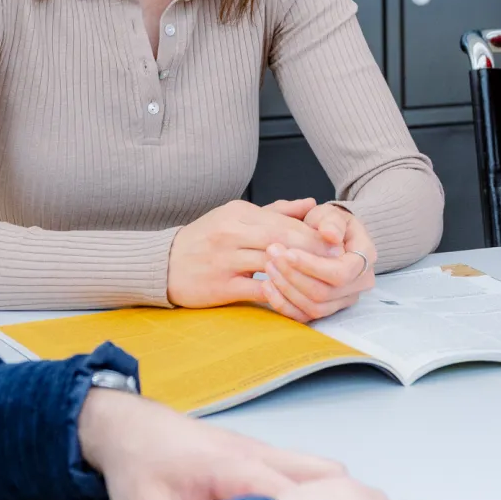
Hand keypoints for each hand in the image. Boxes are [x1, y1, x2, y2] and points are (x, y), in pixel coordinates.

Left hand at [78, 388, 344, 499]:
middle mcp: (256, 453)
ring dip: (324, 499)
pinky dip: (310, 494)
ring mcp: (260, 452)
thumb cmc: (139, 464)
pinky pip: (300, 472)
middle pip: (321, 473)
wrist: (129, 427)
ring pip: (315, 470)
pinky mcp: (258, 457)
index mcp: (231, 466)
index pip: (283, 494)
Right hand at [167, 197, 329, 307]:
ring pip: (272, 263)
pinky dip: (278, 293)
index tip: (335, 242)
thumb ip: (276, 211)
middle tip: (337, 261)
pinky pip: (256, 290)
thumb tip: (310, 203)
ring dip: (299, 272)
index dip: (312, 233)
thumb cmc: (206, 239)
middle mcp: (232, 233)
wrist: (163, 264)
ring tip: (322, 279)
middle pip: (282, 239)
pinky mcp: (220, 287)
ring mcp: (225, 260)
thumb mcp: (237, 216)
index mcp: (239, 213)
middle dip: (313, 251)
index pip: (284, 221)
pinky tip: (295, 296)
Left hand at [260, 203, 377, 322]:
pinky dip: (283, 304)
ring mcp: (343, 300)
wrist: (328, 235)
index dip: (313, 266)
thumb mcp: (332, 214)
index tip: (288, 252)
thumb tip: (331, 234)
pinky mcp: (326, 310)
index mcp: (366, 258)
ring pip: (314, 307)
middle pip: (325, 293)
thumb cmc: (329, 223)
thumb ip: (332, 221)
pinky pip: (304, 316)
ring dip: (286, 289)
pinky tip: (267, 285)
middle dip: (294, 275)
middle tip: (271, 254)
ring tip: (268, 266)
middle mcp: (359, 284)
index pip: (342, 272)